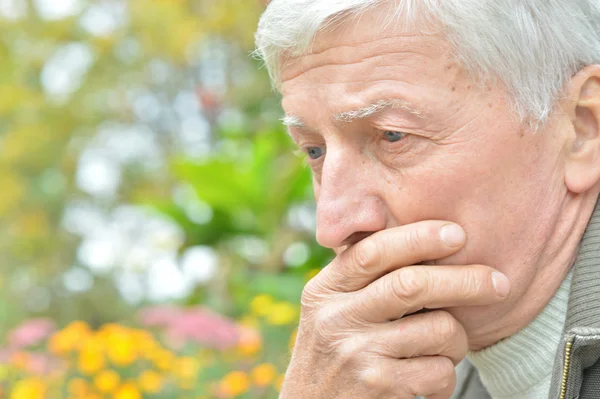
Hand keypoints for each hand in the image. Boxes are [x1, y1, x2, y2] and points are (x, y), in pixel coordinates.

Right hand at [280, 221, 509, 398]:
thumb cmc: (333, 353)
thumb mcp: (330, 308)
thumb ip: (362, 278)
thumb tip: (424, 238)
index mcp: (325, 289)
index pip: (373, 251)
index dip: (420, 237)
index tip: (457, 234)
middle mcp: (336, 317)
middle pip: (412, 284)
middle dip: (465, 280)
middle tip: (498, 283)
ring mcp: (356, 354)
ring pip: (438, 329)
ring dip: (458, 339)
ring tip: (445, 347)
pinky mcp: (378, 387)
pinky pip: (440, 371)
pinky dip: (447, 376)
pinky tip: (430, 379)